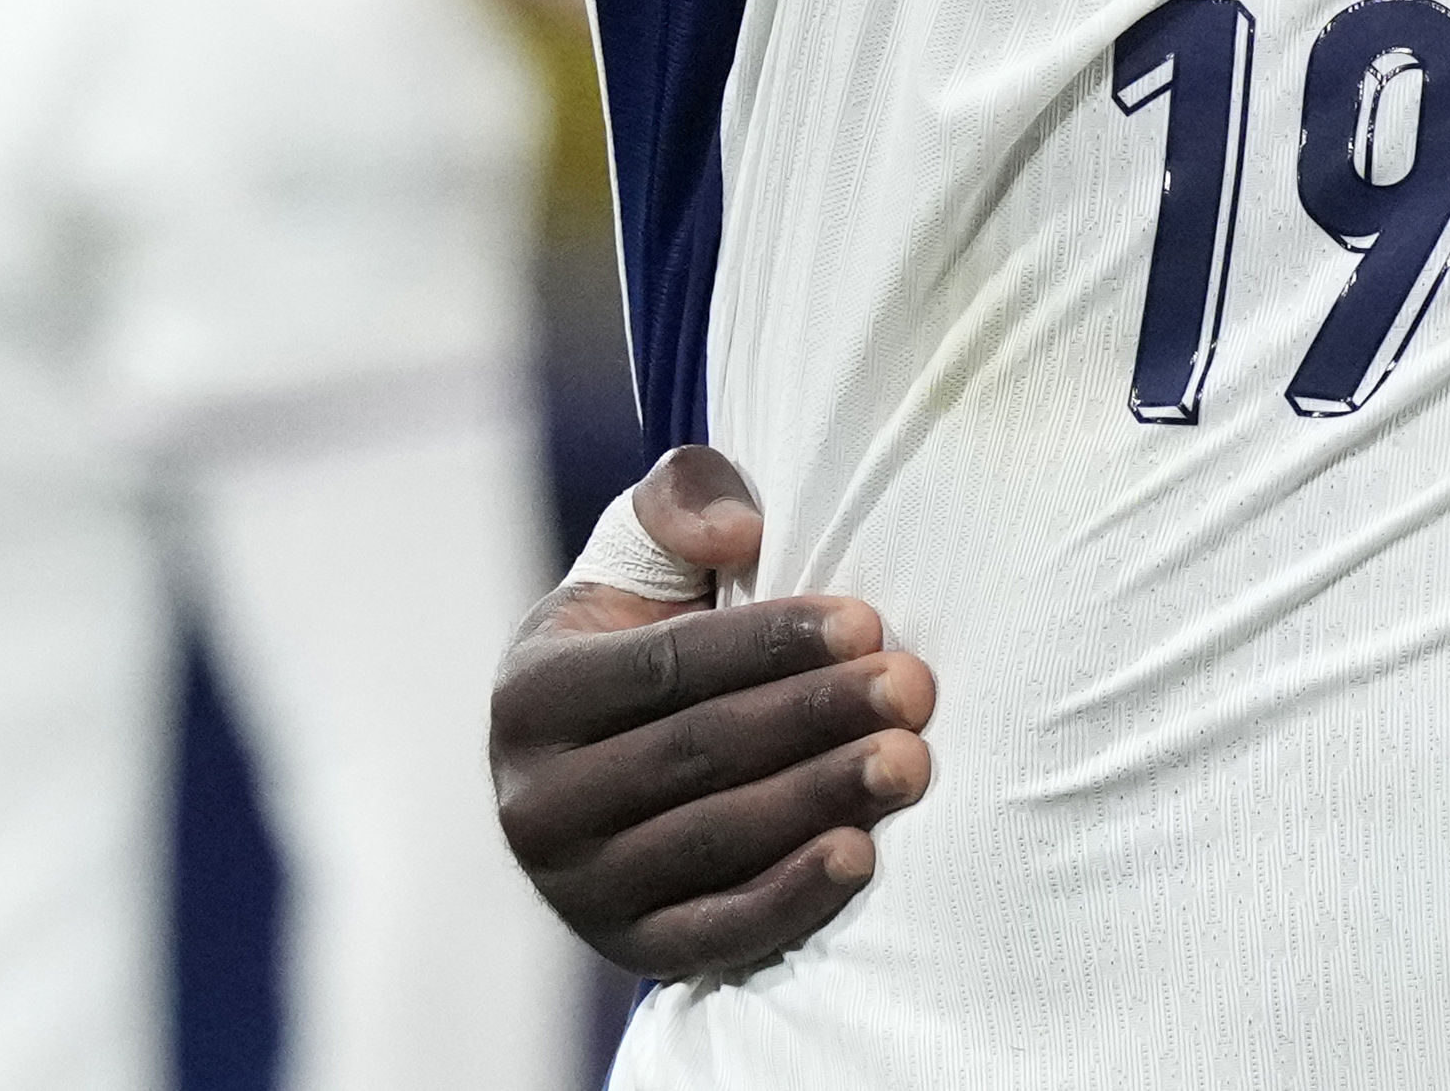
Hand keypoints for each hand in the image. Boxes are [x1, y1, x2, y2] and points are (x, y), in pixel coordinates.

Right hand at [490, 447, 939, 980]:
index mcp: (534, 694)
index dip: (770, 644)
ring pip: (711, 840)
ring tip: (911, 763)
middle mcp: (536, 801)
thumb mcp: (641, 556)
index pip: (666, 667)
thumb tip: (737, 529)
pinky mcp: (626, 949)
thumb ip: (679, 500)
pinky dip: (787, 901)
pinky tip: (862, 859)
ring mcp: (576, 887)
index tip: (868, 624)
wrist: (613, 763)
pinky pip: (712, 934)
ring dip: (819, 800)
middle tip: (915, 690)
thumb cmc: (648, 636)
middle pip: (696, 753)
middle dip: (815, 717)